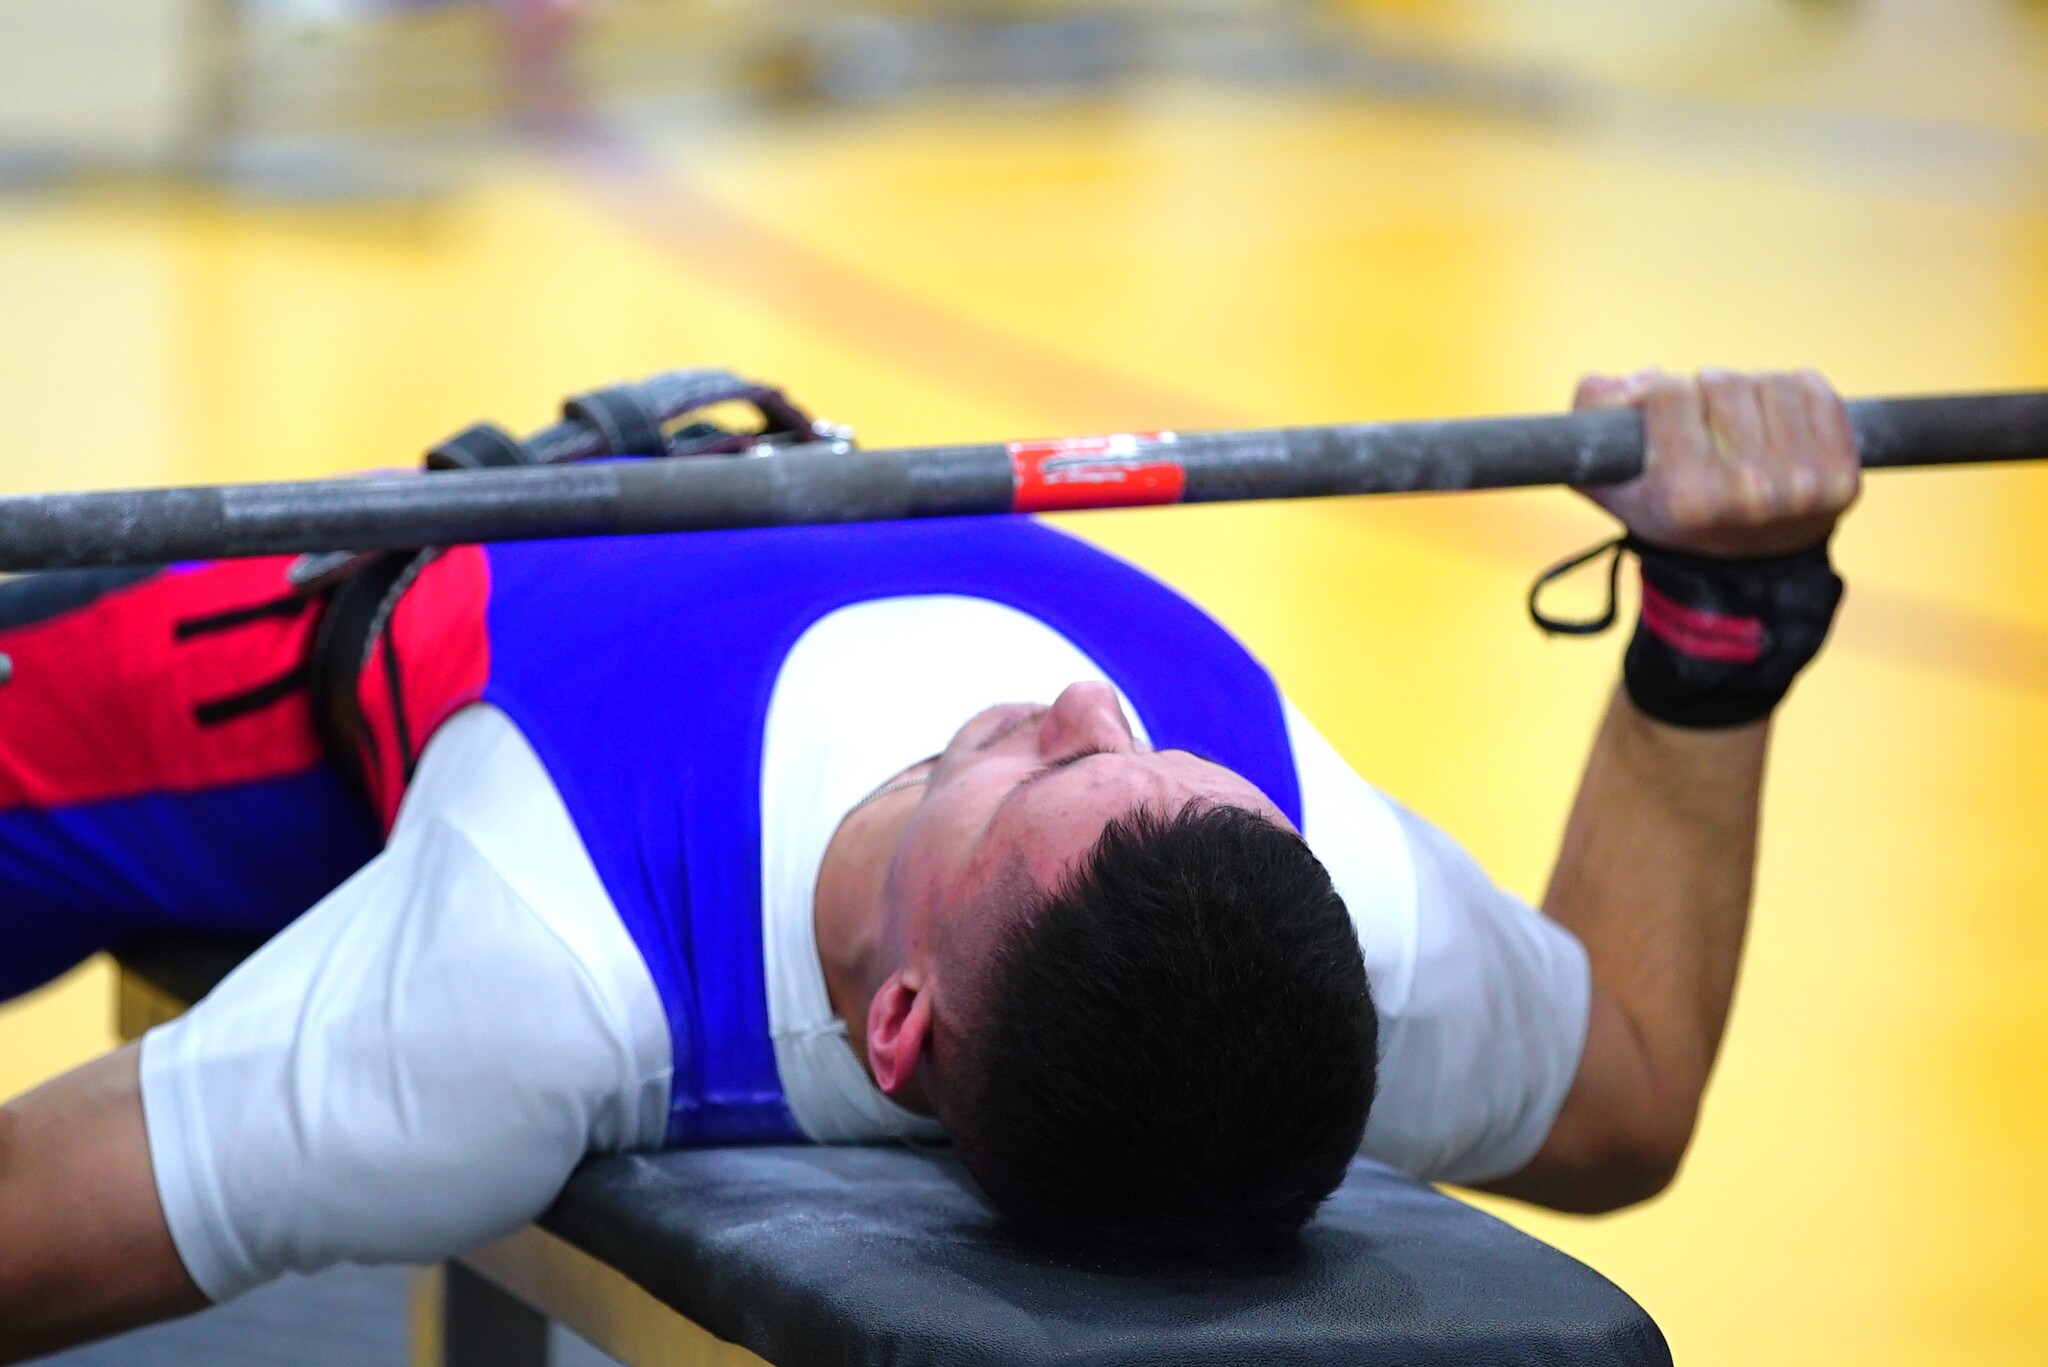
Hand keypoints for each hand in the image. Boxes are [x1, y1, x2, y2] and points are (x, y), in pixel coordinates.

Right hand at [1575, 368, 1860, 557]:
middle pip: (1721, 382)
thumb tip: (1637, 381)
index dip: (1657, 397)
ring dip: (1750, 394)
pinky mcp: (1841, 476)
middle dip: (1705, 395)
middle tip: (1704, 428)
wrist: (1741, 570)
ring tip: (1740, 428)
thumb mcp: (1607, 480)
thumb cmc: (1669, 514)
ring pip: (1769, 381)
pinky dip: (1793, 395)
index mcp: (1683, 496)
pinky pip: (1814, 389)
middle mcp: (1746, 492)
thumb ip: (1589, 417)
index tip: (1662, 419)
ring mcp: (1801, 485)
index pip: (1668, 392)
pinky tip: (1776, 426)